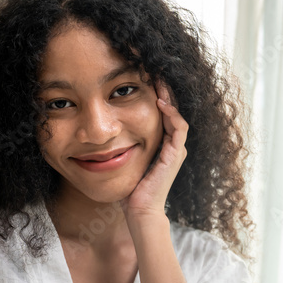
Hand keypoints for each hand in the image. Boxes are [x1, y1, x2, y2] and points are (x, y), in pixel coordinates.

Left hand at [119, 79, 187, 221]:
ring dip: (169, 97)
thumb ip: (121, 145)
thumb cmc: (131, 188)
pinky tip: (160, 102)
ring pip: (177, 115)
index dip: (155, 96)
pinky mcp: (175, 155)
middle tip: (153, 72)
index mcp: (162, 145)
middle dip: (163, 91)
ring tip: (159, 81)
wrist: (139, 210)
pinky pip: (178, 128)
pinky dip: (172, 114)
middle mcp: (172, 146)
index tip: (144, 80)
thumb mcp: (125, 159)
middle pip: (171, 111)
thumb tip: (103, 132)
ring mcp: (176, 150)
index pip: (162, 114)